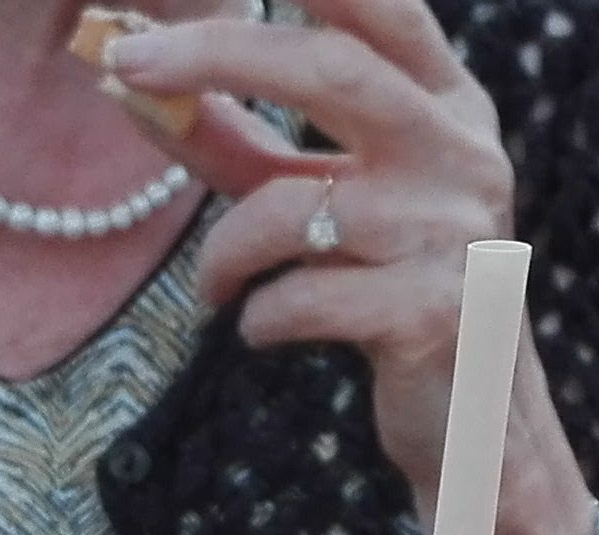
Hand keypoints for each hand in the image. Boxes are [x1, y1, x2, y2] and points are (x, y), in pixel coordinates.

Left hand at [97, 0, 595, 534]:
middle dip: (218, 53)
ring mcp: (454, 234)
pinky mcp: (430, 316)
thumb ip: (245, 141)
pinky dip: (256, 317)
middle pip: (331, 68)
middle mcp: (462, 153)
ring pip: (290, 208)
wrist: (476, 428)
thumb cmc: (388, 292)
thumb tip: (128, 81)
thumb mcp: (326, 202)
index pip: (381, 6)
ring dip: (220, 252)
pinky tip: (265, 330)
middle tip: (123, 63)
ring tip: (213, 285)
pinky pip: (296, 299)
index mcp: (449, 106)